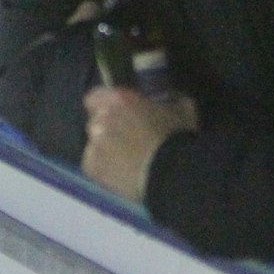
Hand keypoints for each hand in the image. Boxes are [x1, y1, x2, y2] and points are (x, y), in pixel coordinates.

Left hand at [81, 87, 197, 202]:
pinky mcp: (92, 168)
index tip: (117, 115)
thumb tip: (170, 99)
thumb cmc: (178, 137)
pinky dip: (104, 169)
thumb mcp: (181, 108)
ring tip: (125, 162)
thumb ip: (168, 100)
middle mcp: (100, 119)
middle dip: (107, 129)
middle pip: (95, 122)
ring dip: (105, 150)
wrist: (172, 173)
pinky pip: (93, 166)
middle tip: (126, 140)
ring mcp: (94, 144)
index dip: (104, 106)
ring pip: (94, 145)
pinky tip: (121, 175)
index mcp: (118, 100)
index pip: (95, 97)